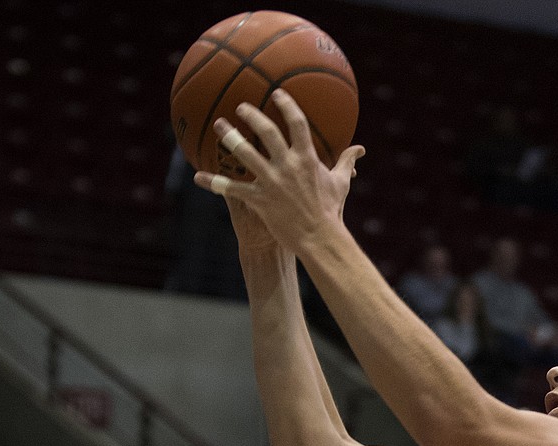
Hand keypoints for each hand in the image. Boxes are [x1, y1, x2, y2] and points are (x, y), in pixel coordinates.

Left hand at [194, 90, 364, 252]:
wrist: (321, 238)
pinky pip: (233, 189)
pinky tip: (198, 177)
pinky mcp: (260, 200)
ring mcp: (272, 182)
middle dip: (252, 116)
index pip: (297, 123)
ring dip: (230, 138)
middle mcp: (288, 166)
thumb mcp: (340, 183)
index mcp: (307, 159)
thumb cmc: (331, 211)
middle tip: (240, 106)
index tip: (276, 93)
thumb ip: (346, 162)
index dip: (286, 105)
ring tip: (219, 126)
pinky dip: (214, 183)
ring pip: (245, 154)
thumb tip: (360, 149)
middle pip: (266, 132)